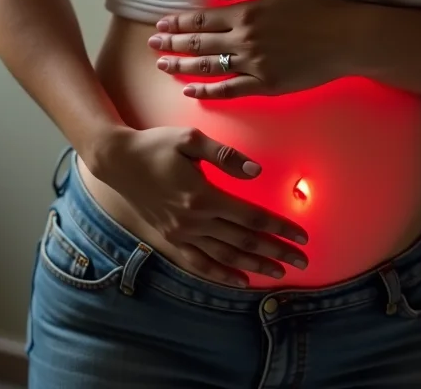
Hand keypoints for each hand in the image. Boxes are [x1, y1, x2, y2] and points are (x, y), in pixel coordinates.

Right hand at [91, 126, 308, 286]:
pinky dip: (221, 275)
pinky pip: (199, 264)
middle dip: (276, 251)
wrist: (118, 161)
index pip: (251, 216)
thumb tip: (256, 171)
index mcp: (203, 195)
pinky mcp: (170, 239)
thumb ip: (225, 155)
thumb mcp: (191, 139)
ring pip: (226, 256)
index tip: (302, 235)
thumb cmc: (156, 145)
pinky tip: (240, 281)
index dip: (279, 227)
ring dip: (255, 266)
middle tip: (303, 261)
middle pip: (244, 240)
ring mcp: (181, 233)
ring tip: (280, 272)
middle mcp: (194, 220)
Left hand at [148, 0, 351, 98]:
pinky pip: (229, 90)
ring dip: (181, 67)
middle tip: (152, 46)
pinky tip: (190, 90)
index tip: (161, 25)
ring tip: (162, 66)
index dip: (179, 23)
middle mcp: (244, 40)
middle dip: (172, 45)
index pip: (202, 19)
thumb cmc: (318, 6)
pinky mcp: (266, 86)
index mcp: (247, 12)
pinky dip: (207, 91)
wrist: (347, 39)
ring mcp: (254, 65)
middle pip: (198, 44)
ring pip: (208, 68)